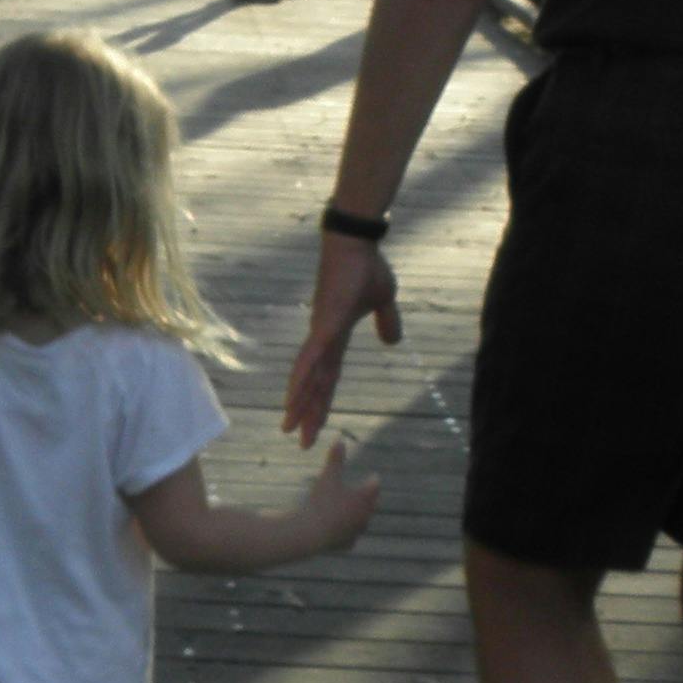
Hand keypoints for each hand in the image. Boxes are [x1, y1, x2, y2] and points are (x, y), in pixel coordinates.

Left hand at [282, 230, 399, 441]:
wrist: (357, 242)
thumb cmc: (367, 267)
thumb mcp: (385, 301)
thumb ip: (387, 323)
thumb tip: (393, 342)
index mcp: (336, 337)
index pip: (327, 377)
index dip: (321, 401)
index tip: (315, 423)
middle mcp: (323, 339)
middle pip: (314, 384)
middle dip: (307, 412)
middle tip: (298, 440)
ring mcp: (321, 332)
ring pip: (307, 376)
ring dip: (299, 403)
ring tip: (289, 427)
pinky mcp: (324, 324)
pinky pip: (311, 357)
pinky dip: (301, 378)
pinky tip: (293, 396)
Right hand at [300, 438, 381, 551]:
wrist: (310, 532)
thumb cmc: (321, 501)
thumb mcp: (328, 476)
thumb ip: (335, 458)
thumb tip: (340, 439)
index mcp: (363, 499)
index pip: (374, 487)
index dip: (373, 481)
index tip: (374, 478)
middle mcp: (363, 517)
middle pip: (370, 507)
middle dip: (370, 501)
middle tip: (371, 496)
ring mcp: (355, 533)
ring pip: (362, 524)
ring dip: (361, 519)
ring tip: (360, 516)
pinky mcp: (345, 545)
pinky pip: (351, 539)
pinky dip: (349, 535)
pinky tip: (348, 536)